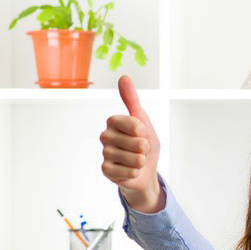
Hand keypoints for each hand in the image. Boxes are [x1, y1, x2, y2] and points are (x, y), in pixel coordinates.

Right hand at [99, 75, 161, 204]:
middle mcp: (105, 136)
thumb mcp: (143, 120)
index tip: (143, 133)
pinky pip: (126, 172)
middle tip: (141, 150)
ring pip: (133, 159)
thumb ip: (132, 100)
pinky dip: (134, 172)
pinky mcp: (106, 170)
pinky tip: (131, 170)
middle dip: (145, 149)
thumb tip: (123, 76)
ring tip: (137, 160)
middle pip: (136, 143)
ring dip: (141, 162)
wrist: (146, 170)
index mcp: (114, 122)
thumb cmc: (145, 144)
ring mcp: (105, 153)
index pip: (132, 123)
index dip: (142, 131)